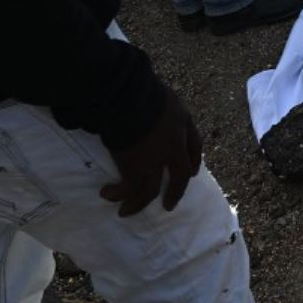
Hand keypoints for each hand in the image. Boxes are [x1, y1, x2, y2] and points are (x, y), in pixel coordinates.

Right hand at [101, 86, 201, 216]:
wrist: (130, 99)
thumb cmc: (145, 91)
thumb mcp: (167, 96)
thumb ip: (166, 109)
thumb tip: (154, 114)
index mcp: (183, 124)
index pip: (195, 146)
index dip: (194, 160)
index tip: (191, 173)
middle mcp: (173, 147)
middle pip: (180, 176)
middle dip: (175, 192)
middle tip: (169, 205)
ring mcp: (155, 161)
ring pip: (150, 190)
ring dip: (138, 203)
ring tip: (126, 211)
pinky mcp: (135, 169)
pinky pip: (129, 189)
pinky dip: (118, 195)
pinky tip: (107, 194)